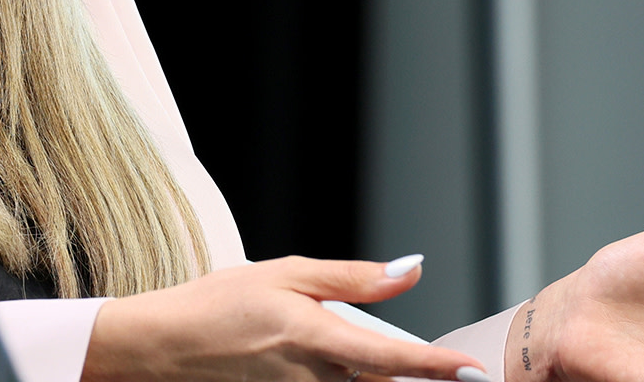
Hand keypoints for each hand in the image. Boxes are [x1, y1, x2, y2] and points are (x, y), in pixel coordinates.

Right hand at [83, 254, 491, 381]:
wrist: (168, 346)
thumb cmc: (219, 304)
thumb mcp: (286, 273)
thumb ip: (353, 278)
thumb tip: (410, 272)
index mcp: (317, 337)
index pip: (392, 357)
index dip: (436, 367)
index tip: (474, 373)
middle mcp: (316, 379)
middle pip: (382, 376)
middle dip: (395, 360)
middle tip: (367, 334)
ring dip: (364, 366)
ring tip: (322, 339)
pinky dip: (339, 373)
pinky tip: (309, 355)